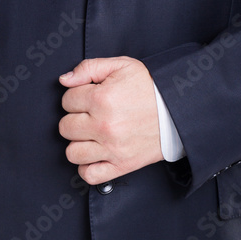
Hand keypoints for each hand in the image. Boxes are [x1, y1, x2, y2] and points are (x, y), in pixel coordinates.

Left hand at [59, 56, 162, 183]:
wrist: (175, 109)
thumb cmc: (148, 86)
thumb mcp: (121, 65)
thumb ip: (89, 67)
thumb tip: (64, 80)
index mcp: (102, 98)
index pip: (67, 100)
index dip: (75, 96)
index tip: (88, 96)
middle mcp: (104, 125)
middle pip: (65, 127)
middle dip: (74, 117)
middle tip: (89, 113)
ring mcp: (112, 148)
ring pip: (72, 152)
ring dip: (78, 142)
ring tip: (90, 133)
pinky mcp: (121, 166)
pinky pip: (89, 175)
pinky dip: (87, 166)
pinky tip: (94, 152)